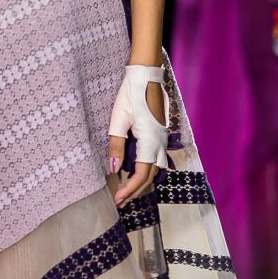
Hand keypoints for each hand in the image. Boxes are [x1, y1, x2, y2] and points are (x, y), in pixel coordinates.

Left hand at [108, 63, 167, 206]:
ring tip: (127, 191)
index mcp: (151, 142)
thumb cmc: (130, 95)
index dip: (130, 190)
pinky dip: (147, 170)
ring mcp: (162, 138)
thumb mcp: (119, 120)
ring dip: (142, 182)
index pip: (142, 175)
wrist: (145, 76)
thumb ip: (117, 146)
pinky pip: (156, 158)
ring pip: (155, 168)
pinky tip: (136, 172)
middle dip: (136, 191)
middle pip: (150, 176)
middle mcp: (160, 143)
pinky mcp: (160, 133)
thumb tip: (115, 169)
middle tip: (120, 202)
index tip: (118, 200)